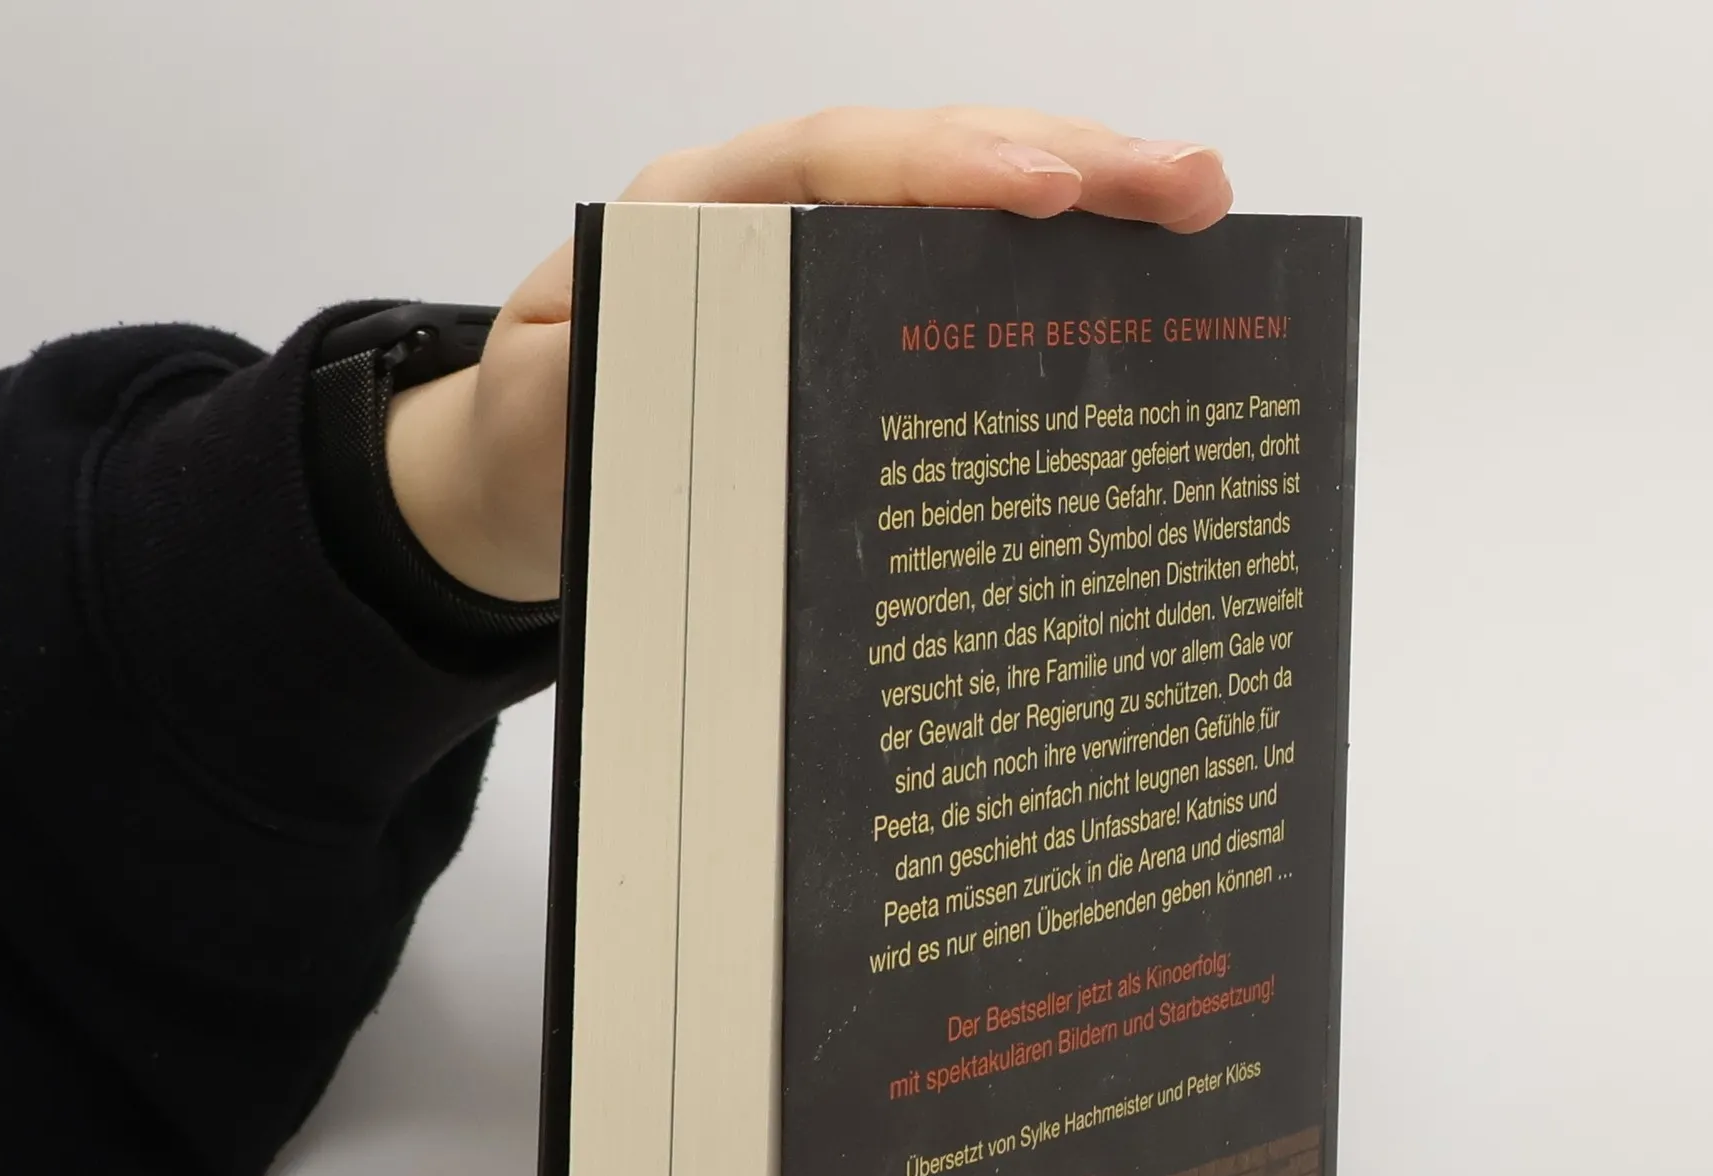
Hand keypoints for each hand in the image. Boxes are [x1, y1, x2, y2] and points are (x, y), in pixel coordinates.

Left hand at [385, 108, 1233, 603]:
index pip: (836, 165)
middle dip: (1071, 164)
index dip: (948, 169)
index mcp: (692, 220)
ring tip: (1199, 214)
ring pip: (960, 215)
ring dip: (1083, 214)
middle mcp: (770, 219)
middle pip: (930, 162)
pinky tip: (1127, 295)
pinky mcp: (848, 325)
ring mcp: (819, 266)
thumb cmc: (536, 447)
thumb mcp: (549, 424)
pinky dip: (1042, 283)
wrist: (514, 478)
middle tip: (1198, 187)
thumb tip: (741, 376)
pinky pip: (953, 285)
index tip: (1053, 189)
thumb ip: (619, 389)